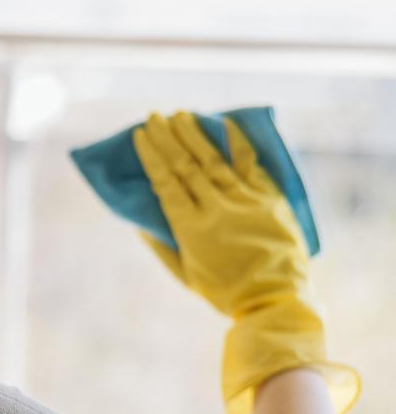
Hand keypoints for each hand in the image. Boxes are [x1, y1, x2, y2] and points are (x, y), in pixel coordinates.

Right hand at [132, 111, 310, 318]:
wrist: (274, 298)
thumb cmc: (224, 292)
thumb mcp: (185, 275)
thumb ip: (162, 246)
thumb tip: (140, 222)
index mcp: (190, 228)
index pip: (165, 182)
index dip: (151, 156)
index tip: (140, 135)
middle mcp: (215, 208)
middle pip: (186, 165)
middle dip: (168, 138)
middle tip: (155, 116)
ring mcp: (244, 200)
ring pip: (214, 160)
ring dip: (194, 135)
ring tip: (180, 115)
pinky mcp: (268, 198)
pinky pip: (250, 164)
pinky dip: (237, 143)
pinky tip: (225, 123)